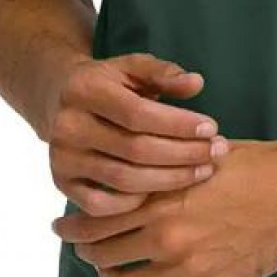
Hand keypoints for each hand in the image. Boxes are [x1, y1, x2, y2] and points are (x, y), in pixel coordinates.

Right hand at [43, 53, 227, 215]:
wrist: (60, 101)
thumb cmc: (111, 87)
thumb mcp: (133, 70)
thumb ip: (163, 74)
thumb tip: (196, 83)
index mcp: (84, 89)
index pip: (138, 114)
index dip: (178, 125)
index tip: (212, 130)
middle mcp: (68, 125)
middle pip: (136, 150)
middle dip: (183, 155)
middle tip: (217, 154)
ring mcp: (63, 158)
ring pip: (125, 181)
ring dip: (170, 181)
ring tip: (202, 172)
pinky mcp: (63, 184)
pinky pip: (103, 207)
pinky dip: (135, 206)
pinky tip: (163, 196)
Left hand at [53, 136, 276, 276]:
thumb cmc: (253, 166)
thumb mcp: (195, 158)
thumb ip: (160, 174)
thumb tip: (130, 178)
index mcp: (159, 196)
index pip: (96, 219)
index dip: (72, 227)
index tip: (63, 227)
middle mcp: (167, 234)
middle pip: (103, 254)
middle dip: (86, 253)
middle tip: (81, 250)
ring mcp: (188, 265)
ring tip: (109, 272)